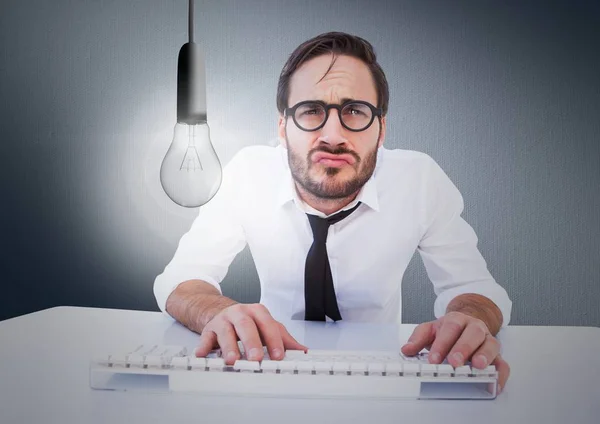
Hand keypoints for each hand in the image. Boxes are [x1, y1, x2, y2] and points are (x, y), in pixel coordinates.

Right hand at [193, 303, 307, 364]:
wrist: (222, 312)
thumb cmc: (248, 323)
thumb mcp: (266, 326)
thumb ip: (283, 338)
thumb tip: (302, 350)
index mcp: (257, 312)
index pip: (267, 324)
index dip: (274, 340)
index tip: (278, 356)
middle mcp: (240, 313)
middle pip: (246, 326)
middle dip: (251, 343)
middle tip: (256, 358)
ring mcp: (223, 321)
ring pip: (226, 332)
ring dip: (229, 347)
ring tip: (233, 360)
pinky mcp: (208, 330)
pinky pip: (205, 338)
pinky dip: (204, 347)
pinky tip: (203, 355)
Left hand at [401, 311, 509, 392]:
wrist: (466, 323)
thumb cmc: (448, 330)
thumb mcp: (430, 329)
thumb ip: (418, 338)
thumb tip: (406, 350)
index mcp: (457, 320)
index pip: (450, 329)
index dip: (442, 344)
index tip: (433, 358)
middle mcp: (475, 328)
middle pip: (472, 334)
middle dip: (463, 348)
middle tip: (454, 362)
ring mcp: (488, 340)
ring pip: (491, 344)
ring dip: (485, 355)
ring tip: (478, 366)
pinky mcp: (497, 355)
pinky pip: (503, 362)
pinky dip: (501, 373)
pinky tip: (495, 383)